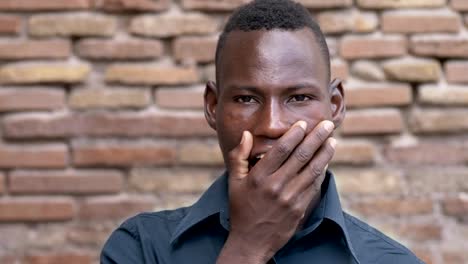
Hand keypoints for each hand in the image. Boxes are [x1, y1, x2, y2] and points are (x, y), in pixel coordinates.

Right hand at [216, 120, 336, 263]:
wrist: (251, 242)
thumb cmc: (241, 209)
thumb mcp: (234, 182)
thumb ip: (238, 157)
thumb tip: (246, 135)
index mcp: (259, 177)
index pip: (281, 150)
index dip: (294, 135)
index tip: (304, 123)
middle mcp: (276, 186)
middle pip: (301, 156)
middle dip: (316, 138)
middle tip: (327, 125)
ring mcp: (290, 198)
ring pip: (312, 170)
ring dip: (325, 153)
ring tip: (332, 140)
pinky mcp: (300, 208)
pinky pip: (314, 186)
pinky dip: (321, 172)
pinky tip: (326, 161)